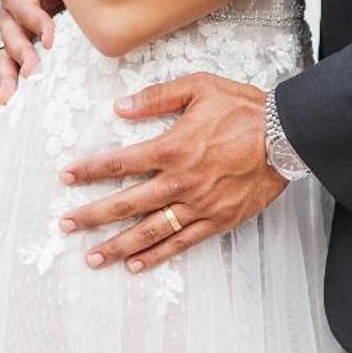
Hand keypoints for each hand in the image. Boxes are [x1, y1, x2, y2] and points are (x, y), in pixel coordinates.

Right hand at [0, 0, 63, 103]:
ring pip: (5, 54)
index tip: (50, 39)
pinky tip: (7, 101)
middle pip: (9, 32)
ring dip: (7, 75)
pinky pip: (11, 66)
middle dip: (21, 53)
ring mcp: (14, 32)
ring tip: (6, 97)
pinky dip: (8, 83)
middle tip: (32, 71)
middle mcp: (10, 10)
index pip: (21, 3)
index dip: (34, 20)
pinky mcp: (21, 48)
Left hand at [57, 73, 285, 269]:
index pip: (119, 163)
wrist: (286, 136)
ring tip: (92, 257)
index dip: (89, 170)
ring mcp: (197, 205)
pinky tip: (137, 264)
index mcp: (171, 148)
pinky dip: (157, 255)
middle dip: (92, 216)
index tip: (66, 176)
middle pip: (126, 204)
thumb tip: (120, 107)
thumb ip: (157, 97)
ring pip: (149, 231)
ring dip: (118, 245)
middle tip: (65, 225)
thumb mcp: (200, 87)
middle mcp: (179, 181)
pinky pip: (180, 243)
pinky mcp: (216, 220)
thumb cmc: (244, 109)